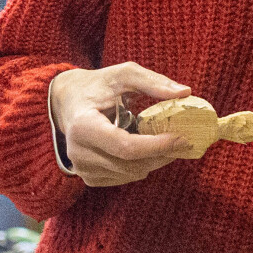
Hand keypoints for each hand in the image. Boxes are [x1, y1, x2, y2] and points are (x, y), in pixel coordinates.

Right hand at [49, 63, 194, 187]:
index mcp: (83, 126)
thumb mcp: (123, 75)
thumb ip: (153, 82)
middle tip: (183, 141)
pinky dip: (140, 166)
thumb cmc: (97, 86)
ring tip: (165, 143)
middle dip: (162, 154)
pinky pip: (123, 178)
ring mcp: (82, 168)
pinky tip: (144, 150)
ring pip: (130, 174)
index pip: (126, 147)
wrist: (67, 102)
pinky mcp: (89, 177)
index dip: (157, 145)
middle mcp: (78, 153)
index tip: (182, 138)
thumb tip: (184, 92)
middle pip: (131, 164)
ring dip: (154, 161)